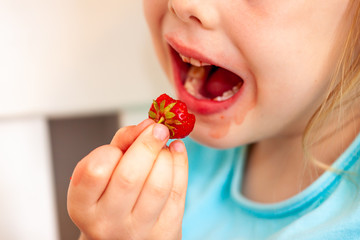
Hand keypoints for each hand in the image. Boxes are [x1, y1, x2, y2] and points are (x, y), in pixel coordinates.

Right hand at [67, 119, 188, 239]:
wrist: (125, 237)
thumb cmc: (112, 198)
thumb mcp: (105, 172)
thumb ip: (121, 144)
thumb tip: (148, 125)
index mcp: (84, 207)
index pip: (94, 171)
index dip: (110, 150)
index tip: (124, 141)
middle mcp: (107, 223)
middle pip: (130, 176)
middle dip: (148, 144)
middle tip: (158, 129)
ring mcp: (138, 231)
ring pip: (158, 185)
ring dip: (165, 156)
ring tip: (165, 146)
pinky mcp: (165, 232)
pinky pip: (177, 193)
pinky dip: (180, 164)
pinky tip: (176, 152)